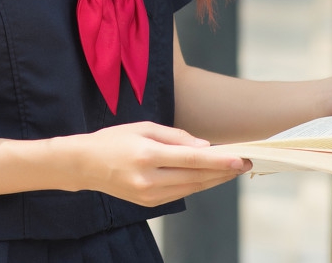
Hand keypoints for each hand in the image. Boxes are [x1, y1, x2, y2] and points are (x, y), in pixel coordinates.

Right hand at [73, 122, 249, 207]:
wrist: (85, 165)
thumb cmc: (114, 139)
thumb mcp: (142, 127)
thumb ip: (175, 136)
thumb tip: (204, 148)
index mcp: (146, 154)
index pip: (190, 159)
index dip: (218, 161)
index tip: (240, 158)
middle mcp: (149, 178)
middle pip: (196, 177)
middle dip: (223, 171)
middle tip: (246, 161)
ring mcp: (149, 195)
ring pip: (192, 188)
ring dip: (215, 179)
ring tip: (233, 168)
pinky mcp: (149, 203)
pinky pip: (181, 193)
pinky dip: (198, 184)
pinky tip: (210, 176)